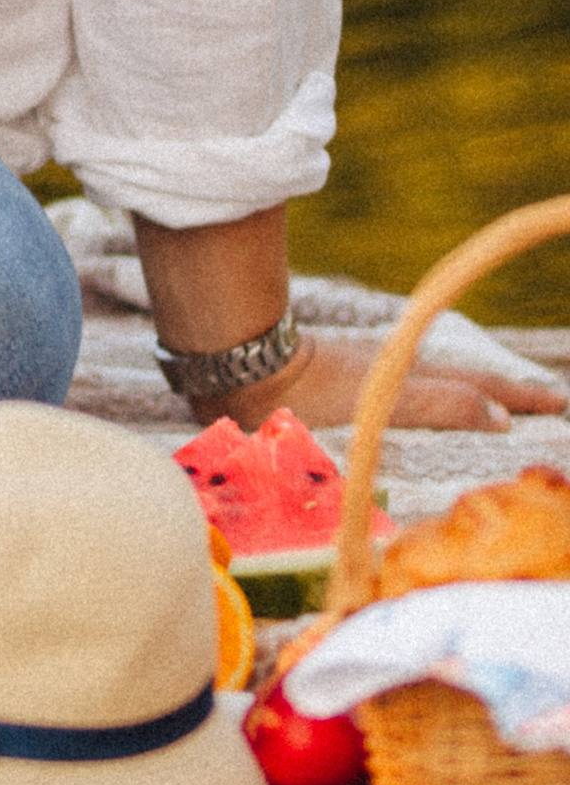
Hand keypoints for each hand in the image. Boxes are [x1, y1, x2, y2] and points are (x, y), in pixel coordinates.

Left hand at [274, 331, 569, 436]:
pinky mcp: (345, 383)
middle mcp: (397, 372)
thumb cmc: (310, 394)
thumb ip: (440, 406)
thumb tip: (503, 419)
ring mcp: (372, 376)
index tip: (560, 403)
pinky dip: (434, 399)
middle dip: (506, 395)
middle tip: (545, 404)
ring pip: (436, 386)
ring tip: (500, 410)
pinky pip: (408, 391)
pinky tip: (426, 411)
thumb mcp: (382, 400)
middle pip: (464, 384)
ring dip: (471, 397)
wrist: (245, 365)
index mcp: (412, 379)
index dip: (520, 398)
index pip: (480, 392)